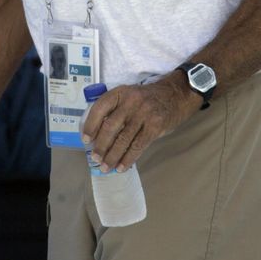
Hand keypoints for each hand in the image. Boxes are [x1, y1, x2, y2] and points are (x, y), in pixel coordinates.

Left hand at [80, 74, 200, 172]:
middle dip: (101, 145)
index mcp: (121, 92)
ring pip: (123, 139)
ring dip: (112, 156)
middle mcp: (131, 101)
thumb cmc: (148, 98)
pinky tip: (122, 166)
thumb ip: (116, 109)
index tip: (85, 139)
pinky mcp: (155, 126)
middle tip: (95, 158)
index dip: (90, 125)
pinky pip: (138, 146)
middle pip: (110, 127)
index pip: (100, 108)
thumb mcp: (130, 95)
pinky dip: (128, 158)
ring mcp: (144, 114)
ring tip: (106, 167)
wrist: (175, 95)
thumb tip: (98, 133)